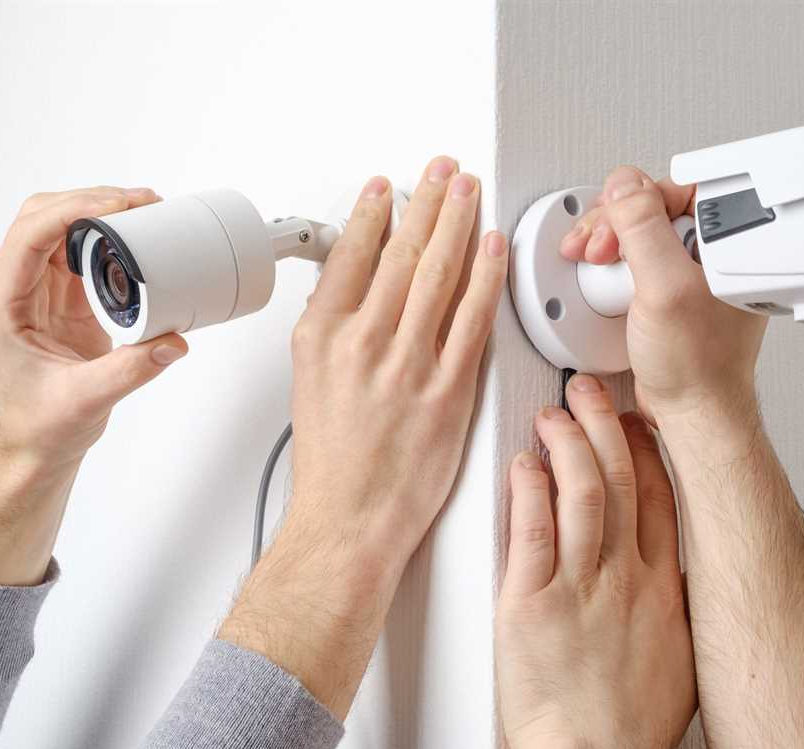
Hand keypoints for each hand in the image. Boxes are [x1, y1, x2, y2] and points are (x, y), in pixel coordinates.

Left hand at [0, 186, 188, 471]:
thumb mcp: (87, 399)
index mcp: (1, 305)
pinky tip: (135, 237)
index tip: (118, 205)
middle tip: (140, 203)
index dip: (73, 210)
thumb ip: (132, 369)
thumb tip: (174, 341)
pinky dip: (105, 236)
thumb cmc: (43, 425)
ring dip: (99, 212)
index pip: (29, 236)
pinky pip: (76, 250)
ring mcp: (33, 290)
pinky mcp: (57, 296)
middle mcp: (10, 289)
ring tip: (144, 212)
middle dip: (90, 200)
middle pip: (41, 218)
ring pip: (58, 227)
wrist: (37, 445)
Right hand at [220, 157, 507, 717]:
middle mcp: (363, 344)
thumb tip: (352, 293)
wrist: (350, 523)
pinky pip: (471, 320)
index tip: (388, 188)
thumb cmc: (332, 466)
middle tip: (442, 170)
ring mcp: (408, 366)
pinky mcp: (448, 391)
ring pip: (437, 275)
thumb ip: (333, 333)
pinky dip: (484, 277)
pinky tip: (492, 248)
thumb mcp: (310, 385)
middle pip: (399, 254)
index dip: (373, 214)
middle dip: (425, 202)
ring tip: (467, 189)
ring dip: (456, 223)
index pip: (350, 256)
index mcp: (322, 338)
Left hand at [489, 375, 695, 748]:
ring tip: (554, 416)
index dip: (648, 451)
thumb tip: (676, 586)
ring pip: (581, 493)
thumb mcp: (678, 663)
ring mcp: (580, 588)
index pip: (660, 499)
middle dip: (607, 425)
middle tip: (593, 394)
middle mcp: (626, 580)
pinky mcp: (531, 604)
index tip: (636, 423)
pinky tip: (524, 466)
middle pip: (622, 481)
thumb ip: (674, 612)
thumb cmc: (630, 730)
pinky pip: (531, 531)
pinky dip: (529, 491)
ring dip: (567, 444)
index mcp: (663, 591)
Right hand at [560, 167, 765, 429]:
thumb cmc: (696, 365)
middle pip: (652, 207)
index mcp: (727, 241)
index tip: (613, 225)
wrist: (690, 411)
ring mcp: (691, 271)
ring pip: (640, 233)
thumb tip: (623, 186)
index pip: (679, 187)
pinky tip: (606, 282)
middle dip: (613, 223)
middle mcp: (712, 252)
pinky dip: (614, 267)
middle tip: (597, 251)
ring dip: (608, 244)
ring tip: (594, 265)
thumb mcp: (663, 288)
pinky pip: (637, 261)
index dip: (637, 200)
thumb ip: (643, 229)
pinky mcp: (671, 290)